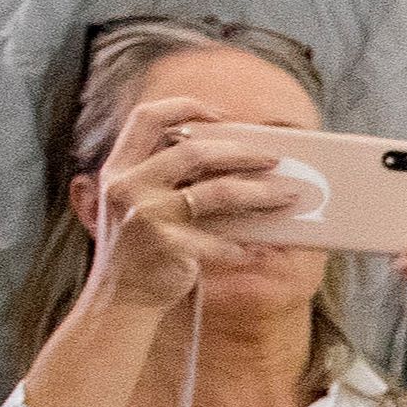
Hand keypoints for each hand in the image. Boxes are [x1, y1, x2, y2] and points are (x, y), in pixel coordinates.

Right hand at [84, 97, 309, 312]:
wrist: (120, 300)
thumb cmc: (140, 250)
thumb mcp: (139, 206)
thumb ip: (165, 179)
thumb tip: (234, 158)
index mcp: (118, 170)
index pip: (147, 117)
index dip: (186, 106)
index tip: (223, 114)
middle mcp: (126, 187)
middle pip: (195, 152)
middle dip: (243, 153)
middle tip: (275, 159)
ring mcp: (145, 216)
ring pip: (219, 193)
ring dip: (261, 194)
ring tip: (288, 197)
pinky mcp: (167, 247)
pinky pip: (221, 240)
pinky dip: (244, 246)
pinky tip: (260, 249)